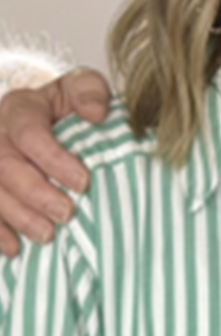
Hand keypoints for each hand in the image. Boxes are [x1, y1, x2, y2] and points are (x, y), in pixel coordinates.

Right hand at [0, 68, 111, 255]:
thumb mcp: (83, 88)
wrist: (50, 115)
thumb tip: (96, 114)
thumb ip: (90, 93)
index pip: (28, 132)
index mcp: (20, 107)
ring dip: (17, 216)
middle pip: (4, 165)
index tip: (83, 181)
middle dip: (35, 193)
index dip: (53, 159)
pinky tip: (13, 248)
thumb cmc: (69, 105)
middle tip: (66, 213)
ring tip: (46, 234)